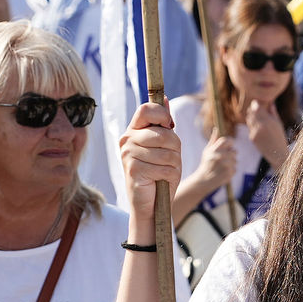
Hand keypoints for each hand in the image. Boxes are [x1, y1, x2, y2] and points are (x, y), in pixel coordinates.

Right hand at [118, 102, 180, 232]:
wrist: (150, 204)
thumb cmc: (159, 173)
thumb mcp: (165, 146)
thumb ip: (163, 124)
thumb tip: (164, 97)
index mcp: (133, 130)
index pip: (146, 109)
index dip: (162, 114)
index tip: (169, 125)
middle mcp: (127, 140)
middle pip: (164, 134)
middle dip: (175, 148)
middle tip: (169, 160)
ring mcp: (128, 154)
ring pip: (168, 152)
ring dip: (174, 164)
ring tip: (164, 171)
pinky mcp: (134, 169)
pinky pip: (165, 167)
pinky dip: (169, 176)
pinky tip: (160, 181)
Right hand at [194, 133, 239, 190]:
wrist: (204, 180)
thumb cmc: (206, 164)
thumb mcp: (207, 151)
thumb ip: (213, 140)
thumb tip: (216, 128)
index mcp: (214, 149)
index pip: (227, 140)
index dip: (230, 143)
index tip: (229, 146)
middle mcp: (220, 156)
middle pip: (234, 151)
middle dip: (231, 155)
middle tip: (224, 160)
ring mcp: (225, 165)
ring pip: (235, 161)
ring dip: (231, 164)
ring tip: (222, 167)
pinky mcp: (229, 173)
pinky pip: (235, 169)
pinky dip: (231, 171)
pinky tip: (223, 173)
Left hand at [243, 99, 287, 167]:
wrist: (277, 154)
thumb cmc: (280, 138)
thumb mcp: (279, 123)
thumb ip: (273, 112)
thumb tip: (270, 102)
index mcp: (269, 121)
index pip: (256, 108)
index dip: (255, 104)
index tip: (256, 103)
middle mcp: (261, 126)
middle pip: (250, 113)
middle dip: (252, 110)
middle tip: (256, 108)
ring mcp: (255, 132)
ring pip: (249, 120)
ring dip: (251, 117)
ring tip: (258, 118)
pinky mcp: (252, 138)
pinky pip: (250, 128)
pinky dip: (253, 126)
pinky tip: (259, 128)